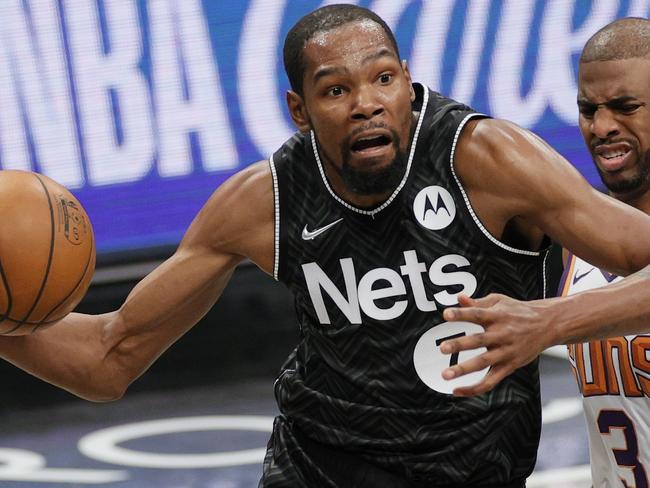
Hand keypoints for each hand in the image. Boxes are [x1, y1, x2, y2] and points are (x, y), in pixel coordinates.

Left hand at [439, 294, 556, 396]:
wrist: (548, 324)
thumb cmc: (518, 311)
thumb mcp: (499, 301)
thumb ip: (477, 302)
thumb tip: (458, 298)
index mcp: (496, 316)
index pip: (476, 313)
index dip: (461, 314)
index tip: (445, 314)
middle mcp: (501, 334)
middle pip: (478, 340)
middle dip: (459, 345)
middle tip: (443, 348)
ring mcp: (506, 352)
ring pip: (483, 363)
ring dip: (464, 369)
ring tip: (445, 374)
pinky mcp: (509, 366)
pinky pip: (490, 381)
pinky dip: (474, 388)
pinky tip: (457, 391)